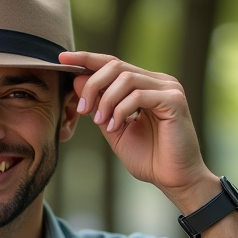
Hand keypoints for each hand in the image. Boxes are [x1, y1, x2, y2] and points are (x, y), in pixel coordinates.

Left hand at [59, 51, 216, 211]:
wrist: (173, 179)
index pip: (113, 63)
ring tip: (100, 122)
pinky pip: (139, 95)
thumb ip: (99, 106)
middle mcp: (158, 81)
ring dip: (106, 100)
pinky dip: (121, 110)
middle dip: (92, 85)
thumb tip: (77, 80)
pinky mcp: (174, 100)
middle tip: (83, 109)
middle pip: (116, 66)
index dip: (87, 58)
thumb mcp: (113, 128)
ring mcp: (169, 88)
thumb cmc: (148, 157)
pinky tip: (115, 127)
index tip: (62, 59)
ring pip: (126, 78)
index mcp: (145, 85)